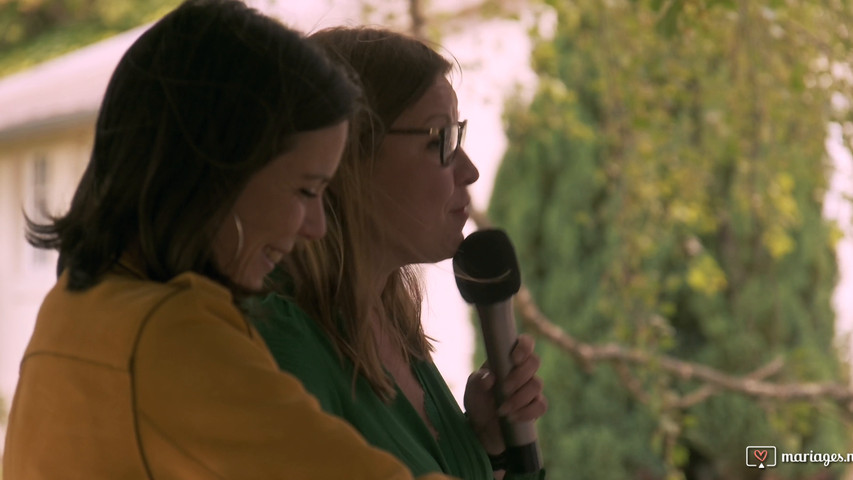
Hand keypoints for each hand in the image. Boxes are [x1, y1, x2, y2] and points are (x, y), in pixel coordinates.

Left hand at [463, 334, 547, 454]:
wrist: (483, 430)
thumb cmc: (478, 403)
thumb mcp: (472, 391)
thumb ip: (477, 382)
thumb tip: (490, 377)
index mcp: (507, 360)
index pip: (525, 343)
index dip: (524, 346)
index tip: (515, 358)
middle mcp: (522, 371)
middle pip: (534, 362)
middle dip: (519, 376)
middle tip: (504, 389)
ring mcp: (531, 389)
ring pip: (537, 384)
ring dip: (519, 397)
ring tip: (502, 410)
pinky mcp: (536, 407)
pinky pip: (541, 405)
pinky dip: (527, 412)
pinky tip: (513, 417)